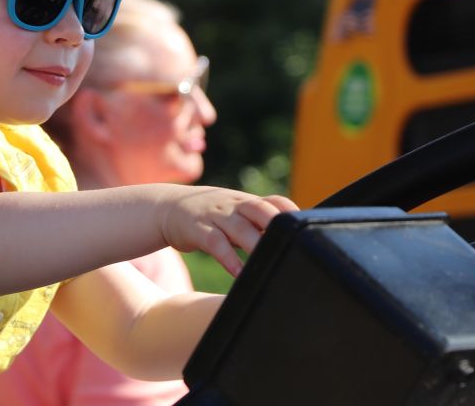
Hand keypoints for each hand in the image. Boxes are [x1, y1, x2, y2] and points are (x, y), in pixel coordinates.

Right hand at [156, 186, 297, 276]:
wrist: (166, 207)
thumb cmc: (209, 215)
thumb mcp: (233, 213)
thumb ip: (257, 223)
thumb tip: (288, 242)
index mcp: (245, 201)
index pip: (274, 201)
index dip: (291, 213)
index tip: (307, 230)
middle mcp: (233, 204)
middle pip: (260, 210)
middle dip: (277, 226)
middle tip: (292, 246)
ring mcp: (215, 215)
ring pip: (239, 227)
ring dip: (255, 244)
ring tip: (268, 262)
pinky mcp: (197, 229)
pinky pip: (215, 243)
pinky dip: (228, 258)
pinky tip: (238, 273)